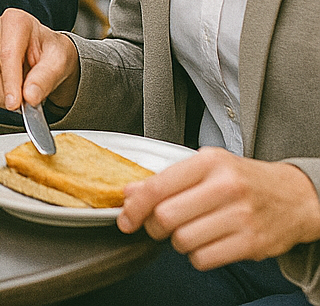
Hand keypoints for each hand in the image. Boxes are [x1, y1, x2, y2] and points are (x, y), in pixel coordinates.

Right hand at [0, 8, 78, 110]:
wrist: (46, 53)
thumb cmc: (52, 53)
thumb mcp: (58, 64)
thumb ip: (45, 79)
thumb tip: (29, 96)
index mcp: (16, 21)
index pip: (7, 55)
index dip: (10, 82)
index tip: (16, 104)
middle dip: (3, 92)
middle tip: (22, 104)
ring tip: (19, 92)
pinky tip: (8, 87)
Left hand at [118, 147, 319, 269]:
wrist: (294, 196)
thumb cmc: (243, 179)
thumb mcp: (206, 167)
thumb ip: (168, 178)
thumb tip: (130, 193)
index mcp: (208, 162)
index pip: (158, 186)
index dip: (135, 206)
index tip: (126, 218)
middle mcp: (225, 186)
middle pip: (166, 217)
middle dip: (154, 226)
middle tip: (159, 224)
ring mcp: (241, 216)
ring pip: (183, 240)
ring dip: (177, 242)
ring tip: (189, 230)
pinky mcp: (252, 243)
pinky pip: (204, 259)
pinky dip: (196, 256)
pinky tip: (205, 242)